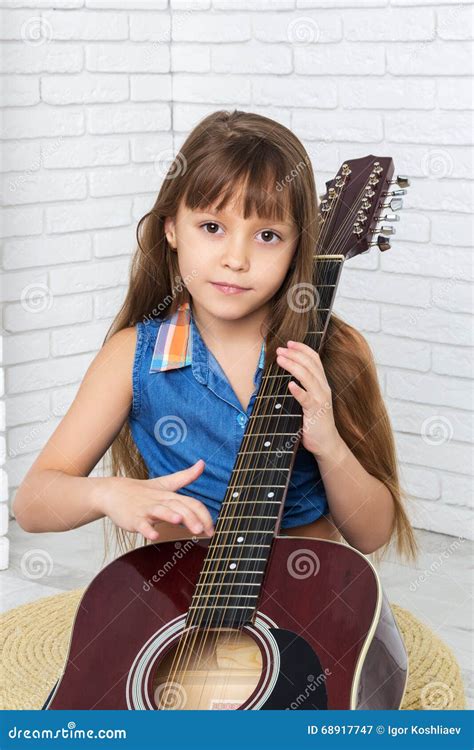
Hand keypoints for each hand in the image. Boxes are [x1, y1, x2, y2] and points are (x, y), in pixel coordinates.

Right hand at [95, 459, 213, 541]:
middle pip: (178, 507)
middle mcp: (160, 501)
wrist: (113, 492)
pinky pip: (141, 524)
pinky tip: (154, 535)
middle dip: (191, 518)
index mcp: (170, 495)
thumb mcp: (165, 483)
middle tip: (201, 530)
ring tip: (179, 521)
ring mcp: (146, 509)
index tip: (211, 529)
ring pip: (160, 511)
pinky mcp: (134, 518)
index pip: (191, 502)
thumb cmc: (142, 491)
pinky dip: (147, 529)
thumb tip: (202, 463)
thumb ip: (185, 476)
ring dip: (169, 515)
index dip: (203, 515)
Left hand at [276, 340, 340, 459]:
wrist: (327, 443)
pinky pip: (306, 399)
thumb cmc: (315, 422)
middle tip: (280, 349)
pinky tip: (289, 385)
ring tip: (280, 359)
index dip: (302, 349)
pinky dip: (298, 391)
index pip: (315, 359)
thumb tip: (287, 377)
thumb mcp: (311, 400)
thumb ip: (304, 388)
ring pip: (308, 377)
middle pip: (310, 364)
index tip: (289, 343)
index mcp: (322, 384)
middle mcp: (323, 388)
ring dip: (293, 366)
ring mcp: (320, 399)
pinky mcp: (316, 412)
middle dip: (294, 354)